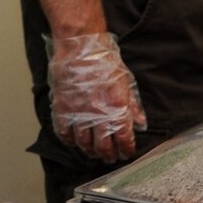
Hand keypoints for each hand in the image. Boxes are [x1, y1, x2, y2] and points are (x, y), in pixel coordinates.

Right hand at [47, 32, 146, 162]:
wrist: (80, 45)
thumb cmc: (103, 58)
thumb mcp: (125, 80)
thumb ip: (133, 105)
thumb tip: (140, 123)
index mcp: (117, 106)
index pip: (124, 139)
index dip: (126, 150)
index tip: (126, 152)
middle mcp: (98, 113)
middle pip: (103, 147)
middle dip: (109, 156)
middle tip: (110, 157)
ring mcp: (78, 112)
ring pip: (84, 144)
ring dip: (90, 151)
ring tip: (94, 151)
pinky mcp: (62, 108)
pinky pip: (65, 134)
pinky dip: (71, 141)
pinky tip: (76, 141)